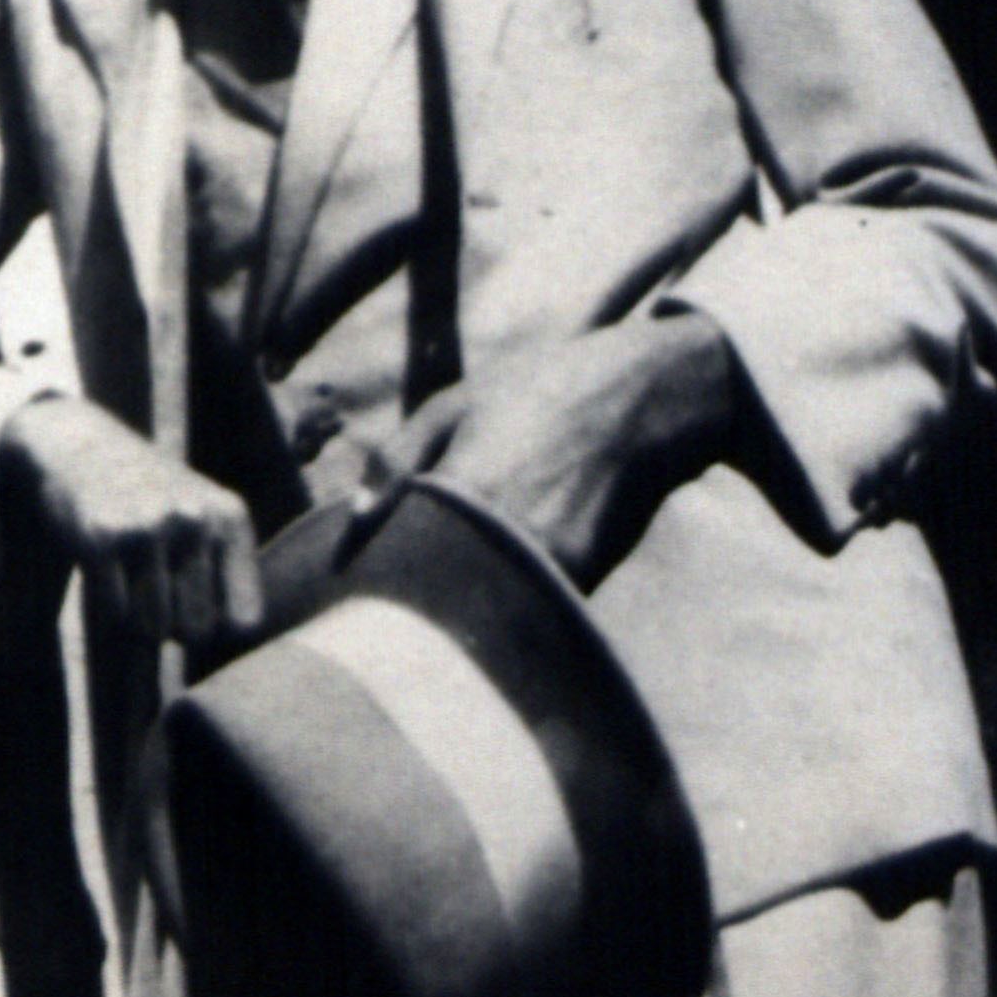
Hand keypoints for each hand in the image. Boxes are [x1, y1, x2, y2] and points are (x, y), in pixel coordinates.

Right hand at [0, 396, 262, 646]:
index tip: (196, 605)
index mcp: (228, 519)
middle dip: (174, 626)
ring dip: (139, 618)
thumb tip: (236, 640)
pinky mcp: (101, 538)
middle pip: (195, 631)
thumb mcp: (204, 516)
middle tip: (157, 590)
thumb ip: (228, 572)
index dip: (217, 626)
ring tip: (132, 577)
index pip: (244, 621)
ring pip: (154, 627)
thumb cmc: (152, 496)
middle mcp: (193, 521)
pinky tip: (106, 567)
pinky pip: (116, 611)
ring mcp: (146, 528)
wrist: (84, 445)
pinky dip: (110, 603)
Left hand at [368, 313, 735, 587]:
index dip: (378, 571)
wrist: (642, 397)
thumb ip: (397, 458)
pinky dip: (505, 601)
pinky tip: (489, 578)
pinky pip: (529, 606)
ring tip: (439, 585)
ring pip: (487, 607)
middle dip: (415, 597)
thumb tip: (354, 516)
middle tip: (392, 593)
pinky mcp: (586, 578)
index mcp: (466, 488)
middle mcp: (511, 534)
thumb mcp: (453, 404)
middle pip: (441, 594)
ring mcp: (553, 563)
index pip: (402, 557)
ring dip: (461, 603)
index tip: (357, 578)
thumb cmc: (536, 390)